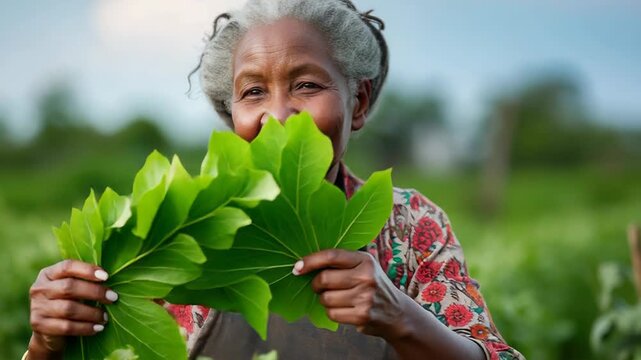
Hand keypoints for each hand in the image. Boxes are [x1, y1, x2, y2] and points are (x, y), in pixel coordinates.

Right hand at [28, 260, 117, 357]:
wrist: (48, 331)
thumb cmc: (67, 302)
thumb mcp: (72, 288)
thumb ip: (85, 281)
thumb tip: (112, 279)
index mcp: (48, 274)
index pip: (67, 266)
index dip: (87, 270)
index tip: (106, 276)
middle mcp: (40, 288)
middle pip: (69, 287)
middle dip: (95, 292)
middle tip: (113, 298)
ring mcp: (38, 307)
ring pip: (69, 308)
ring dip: (92, 313)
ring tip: (106, 317)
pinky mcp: (40, 325)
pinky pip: (67, 326)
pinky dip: (85, 328)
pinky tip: (98, 328)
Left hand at [293, 249, 408, 340]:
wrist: (396, 312)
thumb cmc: (372, 285)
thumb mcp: (364, 266)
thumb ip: (341, 262)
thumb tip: (304, 264)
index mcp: (365, 260)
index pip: (331, 256)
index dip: (310, 261)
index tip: (297, 267)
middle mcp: (366, 277)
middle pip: (324, 278)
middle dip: (316, 284)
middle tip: (321, 286)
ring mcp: (364, 297)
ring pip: (325, 298)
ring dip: (325, 299)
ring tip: (338, 298)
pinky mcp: (361, 315)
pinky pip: (332, 313)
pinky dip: (332, 312)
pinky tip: (343, 309)